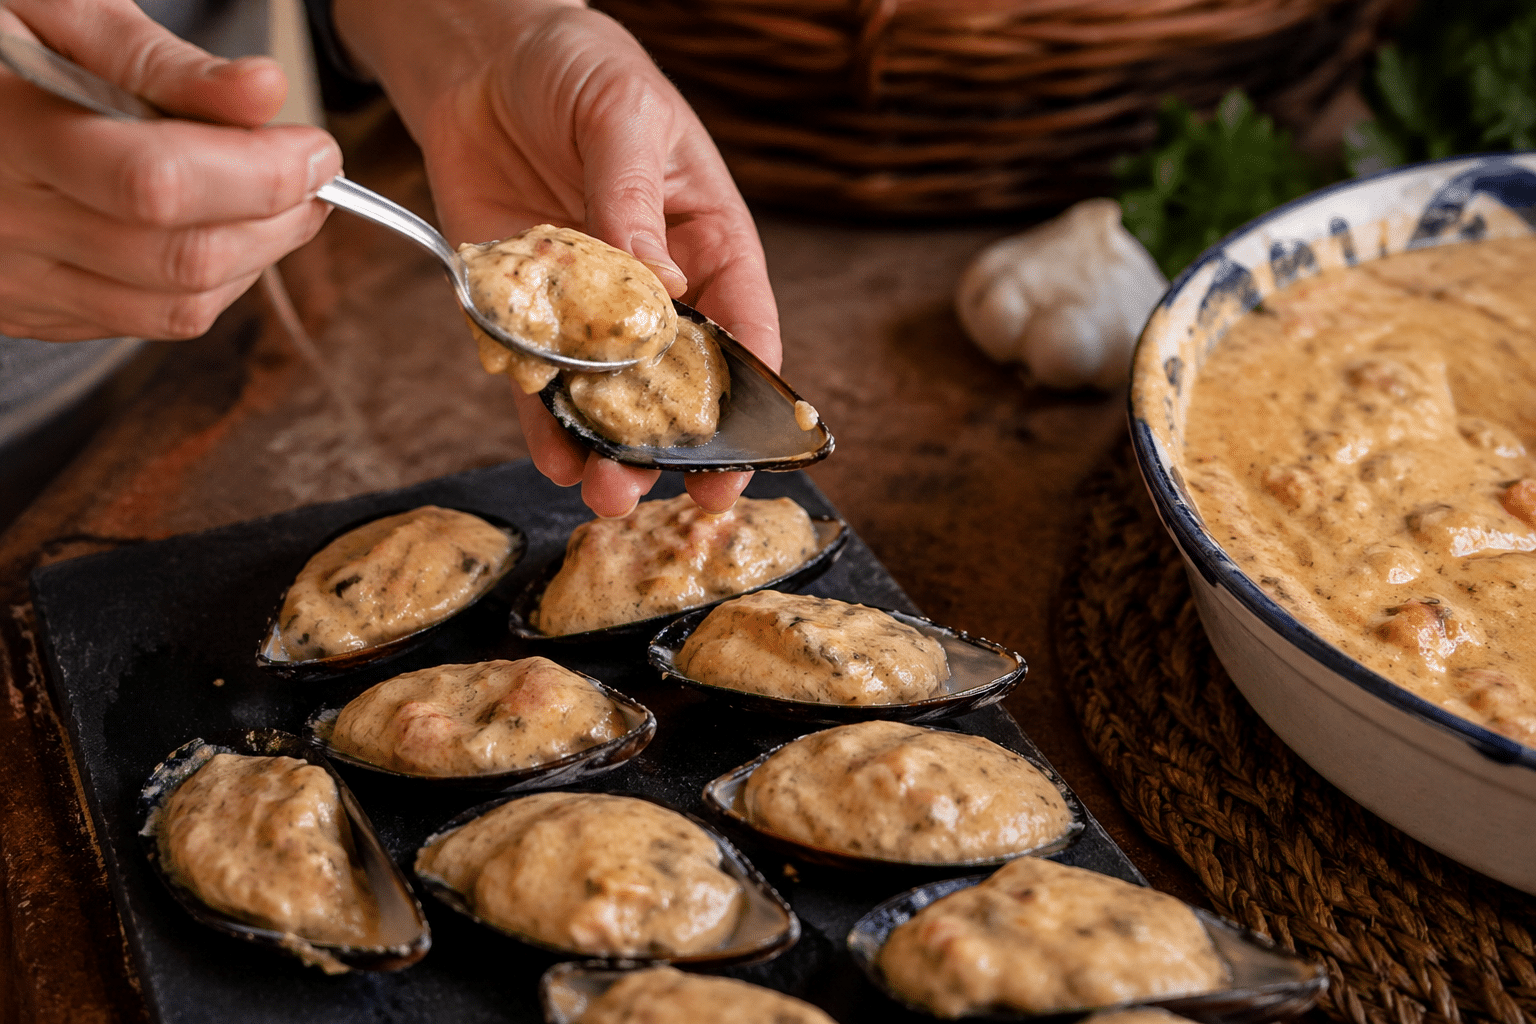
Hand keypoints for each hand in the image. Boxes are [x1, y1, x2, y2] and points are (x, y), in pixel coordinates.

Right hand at [0, 0, 340, 341]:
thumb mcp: (48, 9)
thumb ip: (157, 60)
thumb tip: (264, 92)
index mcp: (3, 133)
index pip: (159, 185)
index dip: (260, 174)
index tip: (316, 146)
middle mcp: (4, 224)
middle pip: (184, 257)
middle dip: (279, 217)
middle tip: (311, 170)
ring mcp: (13, 281)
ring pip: (178, 305)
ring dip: (258, 257)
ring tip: (278, 199)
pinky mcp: (30, 311)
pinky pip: (149, 320)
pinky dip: (211, 282)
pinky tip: (220, 228)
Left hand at [333, 0, 780, 516]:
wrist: (482, 59)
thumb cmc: (580, 71)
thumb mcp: (624, 119)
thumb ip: (638, 205)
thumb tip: (657, 288)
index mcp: (708, 239)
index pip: (743, 323)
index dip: (751, 390)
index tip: (750, 449)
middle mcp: (654, 286)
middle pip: (677, 379)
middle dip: (678, 438)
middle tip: (680, 490)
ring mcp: (585, 306)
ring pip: (607, 394)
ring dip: (610, 447)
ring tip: (609, 491)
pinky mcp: (521, 310)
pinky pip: (534, 375)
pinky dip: (542, 419)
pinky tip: (555, 456)